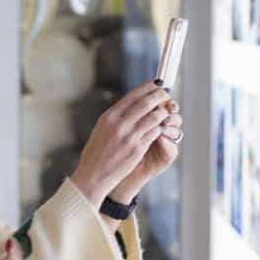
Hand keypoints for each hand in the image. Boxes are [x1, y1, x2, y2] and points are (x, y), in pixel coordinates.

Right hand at [68, 81, 171, 205]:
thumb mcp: (101, 130)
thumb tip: (131, 106)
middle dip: (159, 95)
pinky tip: (163, 126)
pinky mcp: (138, 149)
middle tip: (165, 93)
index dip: (147, 87)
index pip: (132, 96)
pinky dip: (161, 128)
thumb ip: (116, 118)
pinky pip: (155, 133)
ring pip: (154, 117)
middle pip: (145, 103)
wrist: (93, 176)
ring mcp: (129, 136)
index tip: (156, 83)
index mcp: (109, 117)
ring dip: (163, 112)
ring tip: (167, 110)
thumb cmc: (96, 154)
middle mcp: (119, 124)